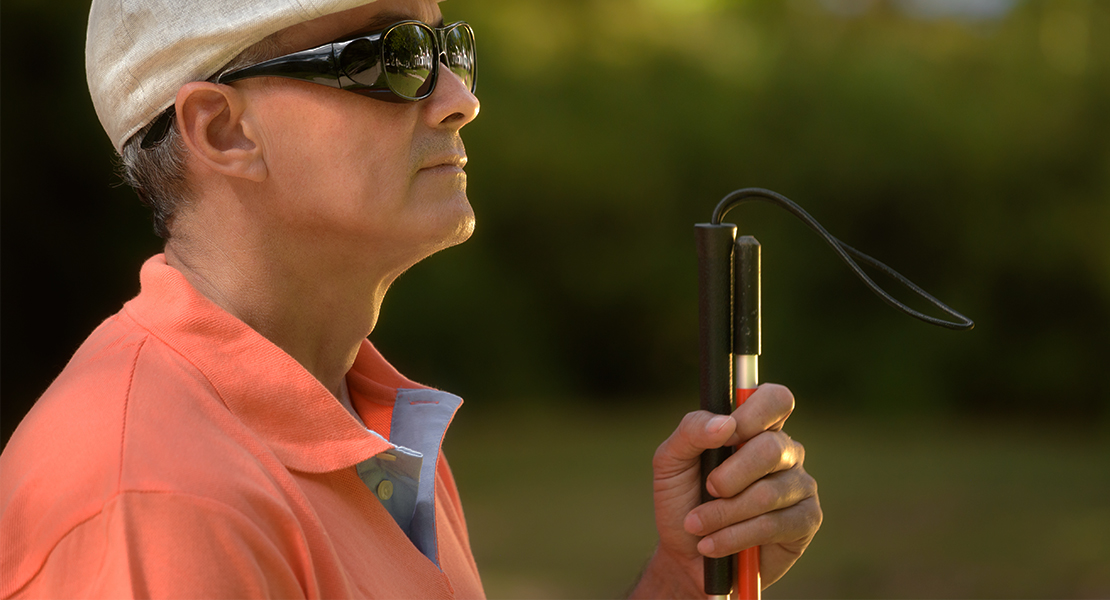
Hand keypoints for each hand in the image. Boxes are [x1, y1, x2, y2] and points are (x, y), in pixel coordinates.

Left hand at [630, 384, 820, 597]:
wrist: (685, 555)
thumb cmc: (682, 500)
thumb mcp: (671, 461)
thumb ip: (691, 431)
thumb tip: (726, 424)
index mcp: (755, 427)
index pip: (775, 399)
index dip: (754, 414)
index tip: (725, 437)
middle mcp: (784, 451)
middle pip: (772, 448)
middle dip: (730, 475)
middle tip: (707, 490)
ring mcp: (799, 485)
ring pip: (768, 493)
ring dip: (723, 513)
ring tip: (698, 526)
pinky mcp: (806, 520)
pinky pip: (774, 525)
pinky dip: (735, 536)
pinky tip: (713, 544)